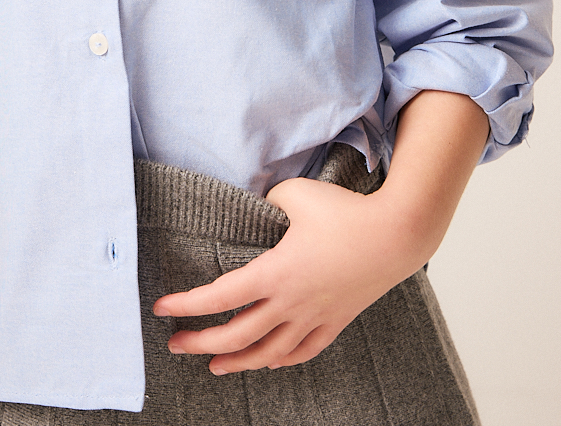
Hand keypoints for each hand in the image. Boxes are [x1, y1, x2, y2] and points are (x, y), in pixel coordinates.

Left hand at [153, 176, 430, 374]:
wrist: (397, 234)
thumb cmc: (346, 212)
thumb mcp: (297, 194)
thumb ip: (268, 201)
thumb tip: (258, 208)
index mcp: (277, 272)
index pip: (221, 295)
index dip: (189, 305)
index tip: (162, 308)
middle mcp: (292, 302)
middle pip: (238, 334)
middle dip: (202, 342)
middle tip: (175, 344)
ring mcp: (315, 315)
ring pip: (269, 351)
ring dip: (238, 361)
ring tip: (214, 366)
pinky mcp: (336, 319)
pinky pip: (303, 350)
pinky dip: (281, 359)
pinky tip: (268, 362)